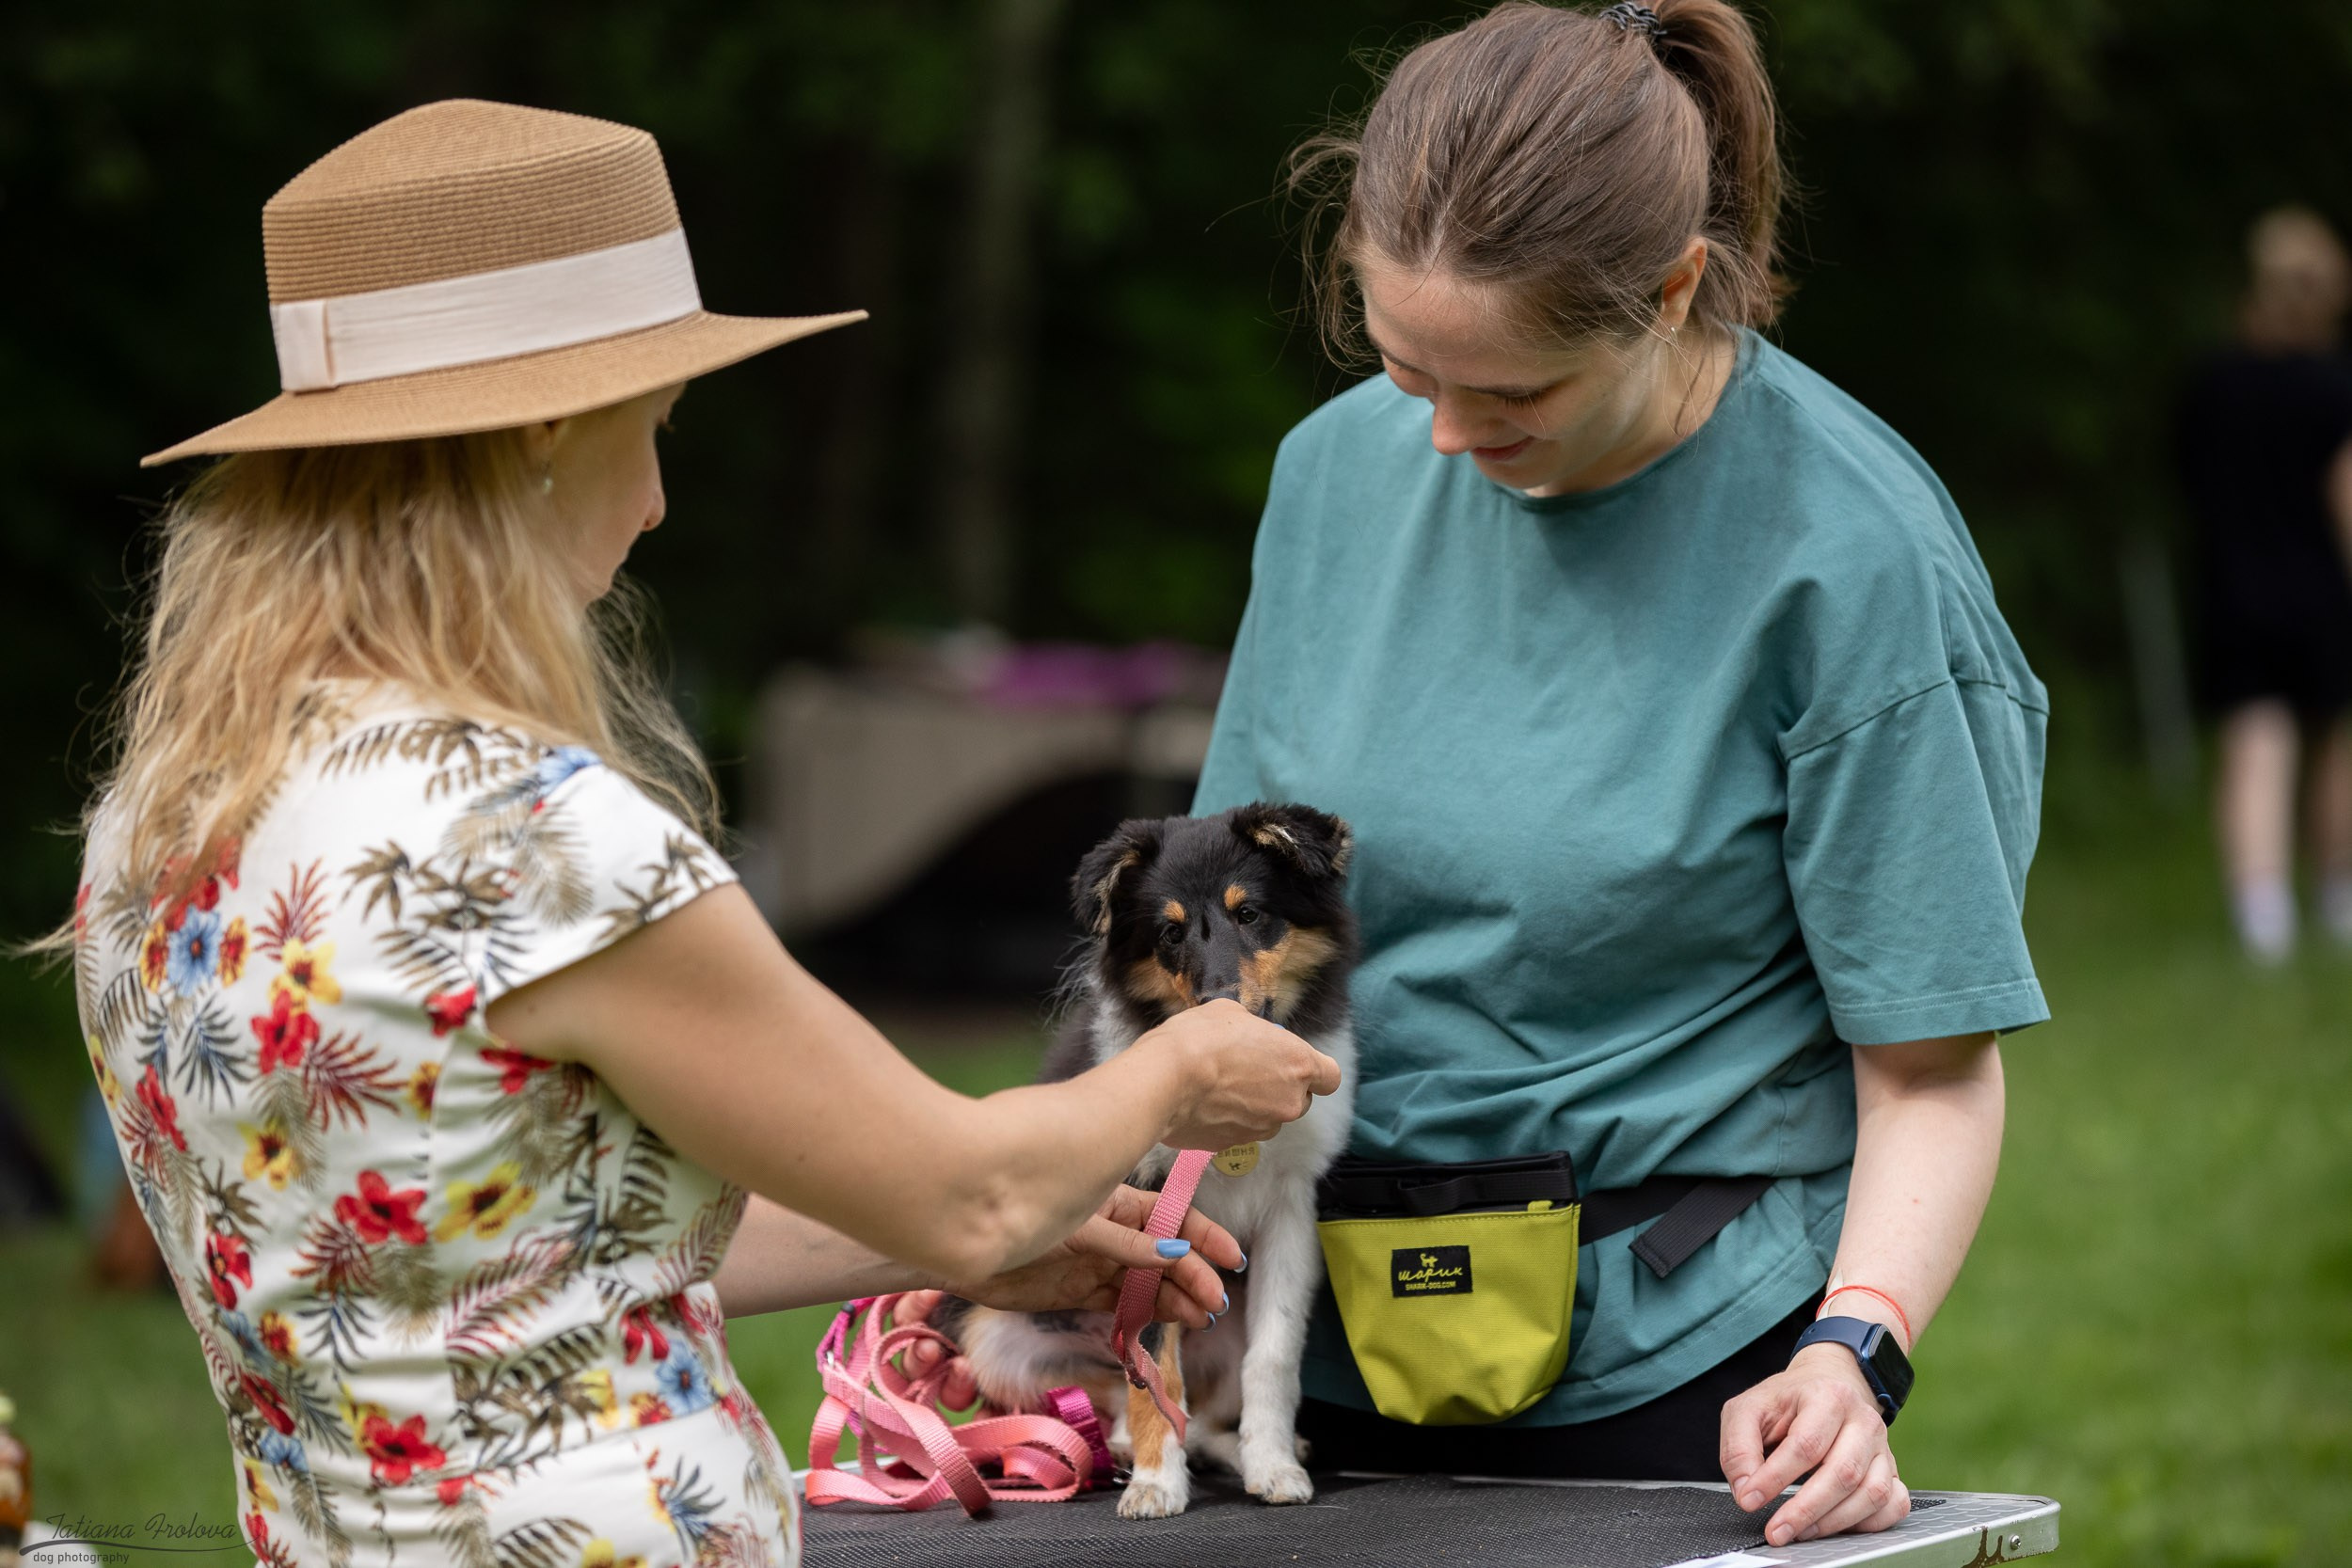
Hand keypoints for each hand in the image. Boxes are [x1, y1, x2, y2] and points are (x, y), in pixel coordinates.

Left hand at [894, 1185, 1244, 1408]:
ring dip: (1174, 1298)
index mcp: (1117, 1201)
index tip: (1231, 1259)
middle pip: (1164, 1254)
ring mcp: (1096, 1262)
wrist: (961, 1244)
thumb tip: (1171, 1255)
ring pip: (1146, 1282)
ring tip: (1198, 1318)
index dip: (1203, 1237)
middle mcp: (1112, 1231)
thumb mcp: (1080, 1227)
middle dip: (1193, 1276)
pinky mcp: (1078, 1291)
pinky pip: (1120, 1303)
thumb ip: (1125, 1245)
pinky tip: (1165, 1323)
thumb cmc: (1019, 1216)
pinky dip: (1144, 1313)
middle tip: (1214, 1303)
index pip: (1171, 1217)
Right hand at [1145, 998, 1341, 1150]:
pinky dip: (1228, 1120)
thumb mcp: (1230, 1013)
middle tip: (1249, 1071)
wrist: (1163, 1080)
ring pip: (1269, 1119)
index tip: (1294, 1064)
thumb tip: (1246, 1035)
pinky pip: (1239, 1131)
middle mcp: (1288, 1102)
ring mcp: (1262, 1128)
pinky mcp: (1233, 1146)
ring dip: (1254, 1106)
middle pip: (1299, 1101)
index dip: (1315, 1071)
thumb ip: (1251, 1030)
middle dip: (1281, 1088)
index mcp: (1298, 1064)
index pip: (1330, 1077)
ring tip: (1220, 1088)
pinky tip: (1203, 1103)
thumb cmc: (1200, 1039)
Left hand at [1720, 1345, 1910, 1544]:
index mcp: (1828, 1396)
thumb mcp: (1748, 1410)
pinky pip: (1894, 1505)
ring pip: (1871, 1493)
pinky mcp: (1891, 1470)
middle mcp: (1863, 1420)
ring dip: (1833, 1522)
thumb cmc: (1786, 1402)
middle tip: (1776, 1531)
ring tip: (1799, 1532)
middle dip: (1806, 1510)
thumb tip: (1745, 1489)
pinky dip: (1870, 1524)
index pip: (1805, 1445)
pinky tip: (1837, 1527)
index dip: (1775, 1478)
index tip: (1750, 1500)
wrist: (1825, 1385)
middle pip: (1843, 1473)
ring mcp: (1883, 1447)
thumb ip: (1739, 1447)